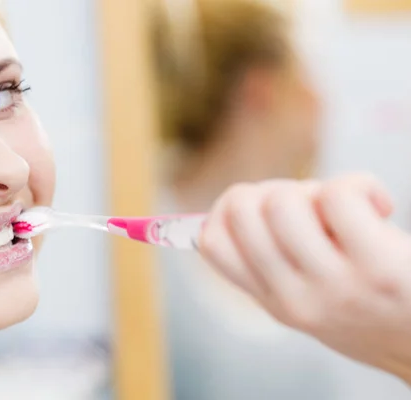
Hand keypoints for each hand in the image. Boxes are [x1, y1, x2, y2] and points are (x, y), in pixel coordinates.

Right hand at [198, 174, 410, 382]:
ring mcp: (332, 286)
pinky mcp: (376, 268)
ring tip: (344, 208)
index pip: (211, 241)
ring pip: (284, 202)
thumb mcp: (308, 300)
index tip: (262, 206)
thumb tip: (240, 201)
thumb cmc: (371, 309)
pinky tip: (378, 205)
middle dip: (273, 188)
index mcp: (271, 301)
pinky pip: (339, 196)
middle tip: (309, 205)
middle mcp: (292, 297)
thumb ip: (273, 263)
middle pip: (241, 210)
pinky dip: (359, 184)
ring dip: (315, 188)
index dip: (225, 207)